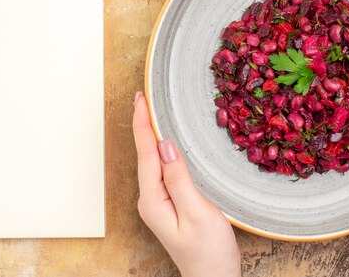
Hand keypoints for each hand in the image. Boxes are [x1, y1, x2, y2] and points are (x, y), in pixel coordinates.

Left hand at [133, 92, 240, 276]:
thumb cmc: (209, 251)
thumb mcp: (198, 212)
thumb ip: (178, 178)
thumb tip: (165, 145)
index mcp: (153, 199)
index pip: (146, 153)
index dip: (142, 124)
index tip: (140, 99)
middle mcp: (149, 199)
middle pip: (144, 154)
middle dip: (142, 125)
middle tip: (142, 97)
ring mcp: (157, 202)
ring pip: (151, 161)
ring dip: (150, 135)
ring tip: (149, 112)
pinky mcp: (168, 203)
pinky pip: (161, 170)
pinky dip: (160, 150)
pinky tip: (164, 142)